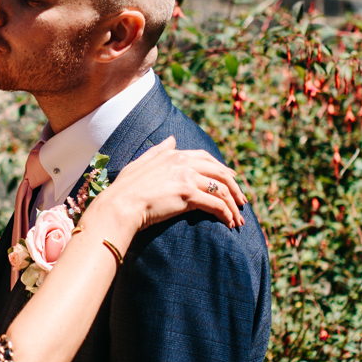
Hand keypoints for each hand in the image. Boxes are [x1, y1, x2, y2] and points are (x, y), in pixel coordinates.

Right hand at [97, 137, 247, 232]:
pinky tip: (229, 223)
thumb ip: (158, 150)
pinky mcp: (188, 194)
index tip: (232, 181)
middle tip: (242, 202)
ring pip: (221, 189)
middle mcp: (182, 162)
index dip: (222, 170)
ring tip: (238, 219)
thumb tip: (172, 138)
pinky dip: (226, 214)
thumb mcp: (140, 163)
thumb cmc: (124, 189)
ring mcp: (186, 177)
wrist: (119, 205)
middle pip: (220, 173)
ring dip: (233, 205)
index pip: (206, 158)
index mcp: (173, 154)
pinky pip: (216, 204)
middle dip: (235, 188)